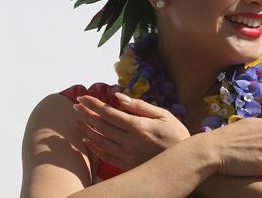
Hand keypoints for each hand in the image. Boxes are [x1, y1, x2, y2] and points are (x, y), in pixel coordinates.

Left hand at [73, 92, 190, 169]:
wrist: (184, 162)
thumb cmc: (177, 134)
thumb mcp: (163, 115)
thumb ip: (139, 106)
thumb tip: (118, 97)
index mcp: (138, 126)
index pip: (108, 113)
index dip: (93, 104)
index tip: (83, 97)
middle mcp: (129, 141)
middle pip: (101, 126)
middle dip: (86, 114)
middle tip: (76, 106)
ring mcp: (126, 154)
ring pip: (99, 141)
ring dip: (86, 130)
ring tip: (77, 121)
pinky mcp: (127, 165)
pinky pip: (105, 155)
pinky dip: (94, 146)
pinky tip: (88, 139)